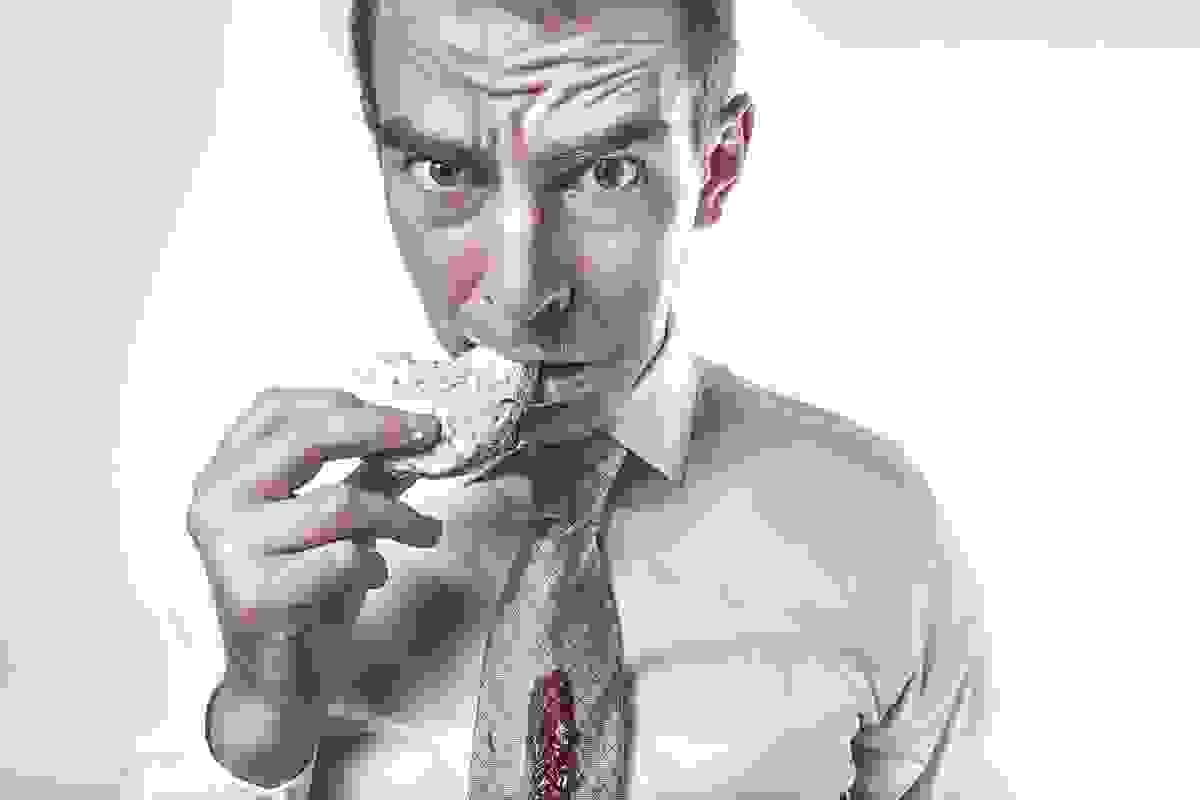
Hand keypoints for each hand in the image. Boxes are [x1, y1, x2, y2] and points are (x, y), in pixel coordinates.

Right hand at [187, 387, 442, 706]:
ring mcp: (230, 548)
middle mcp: (215, 501)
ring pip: (339, 503)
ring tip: (422, 531)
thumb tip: (414, 433)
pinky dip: (372, 563)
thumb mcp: (335, 520)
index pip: (277, 406)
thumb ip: (364, 473)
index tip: (404, 414)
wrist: (275, 678)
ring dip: (397, 515)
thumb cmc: (302, 589)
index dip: (346, 401)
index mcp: (224, 472)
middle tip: (429, 434)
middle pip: (304, 436)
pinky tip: (372, 574)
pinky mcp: (256, 595)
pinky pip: (341, 558)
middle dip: (378, 430)